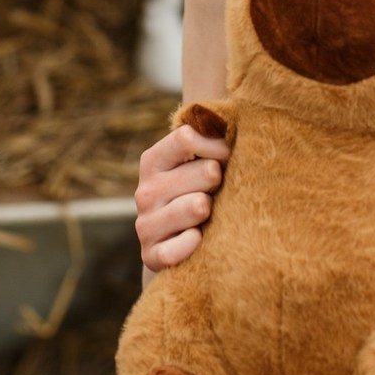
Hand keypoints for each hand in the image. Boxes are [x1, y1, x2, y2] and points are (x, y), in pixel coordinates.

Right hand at [134, 123, 230, 271]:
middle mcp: (145, 191)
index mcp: (153, 160)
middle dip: (219, 181)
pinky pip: (181, 247)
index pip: (187, 137)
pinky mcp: (151, 256)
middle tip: (217, 190)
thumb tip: (230, 118)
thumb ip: (210, 137)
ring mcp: (145, 225)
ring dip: (211, 210)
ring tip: (208, 213)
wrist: (178, 243)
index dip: (218, 145)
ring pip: (198, 206)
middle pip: (205, 171)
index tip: (228, 155)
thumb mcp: (199, 160)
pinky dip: (195, 243)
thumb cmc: (199, 190)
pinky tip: (198, 239)